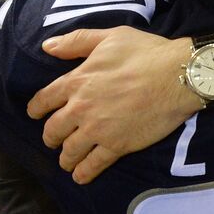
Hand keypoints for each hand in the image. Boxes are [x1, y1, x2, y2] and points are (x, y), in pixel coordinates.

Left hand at [28, 27, 205, 182]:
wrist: (177, 77)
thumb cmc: (146, 53)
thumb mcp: (110, 37)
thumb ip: (77, 41)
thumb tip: (48, 47)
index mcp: (77, 81)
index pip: (44, 100)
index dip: (36, 109)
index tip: (36, 114)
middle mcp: (81, 108)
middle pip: (53, 130)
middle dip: (51, 137)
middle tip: (55, 139)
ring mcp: (97, 130)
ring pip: (69, 151)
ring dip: (65, 158)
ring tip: (68, 160)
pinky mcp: (116, 146)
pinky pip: (92, 165)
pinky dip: (83, 173)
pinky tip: (81, 176)